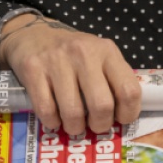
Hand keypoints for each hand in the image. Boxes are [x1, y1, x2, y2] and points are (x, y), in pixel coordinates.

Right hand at [0, 14, 140, 133]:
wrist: (33, 35)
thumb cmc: (73, 54)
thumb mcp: (100, 57)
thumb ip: (113, 81)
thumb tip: (120, 118)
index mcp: (107, 51)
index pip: (129, 91)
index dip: (128, 113)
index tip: (119, 119)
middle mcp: (83, 53)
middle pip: (102, 106)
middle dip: (100, 125)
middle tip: (94, 125)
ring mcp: (56, 60)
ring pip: (73, 113)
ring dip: (75, 128)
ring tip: (73, 124)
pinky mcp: (32, 69)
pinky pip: (47, 111)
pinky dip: (52, 122)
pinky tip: (54, 117)